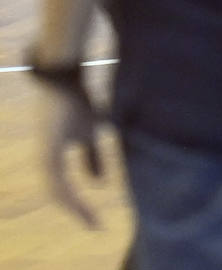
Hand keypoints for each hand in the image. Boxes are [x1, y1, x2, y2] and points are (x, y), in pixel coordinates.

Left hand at [37, 82, 104, 227]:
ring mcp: (44, 153)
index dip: (79, 205)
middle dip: (77, 210)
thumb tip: (98, 182)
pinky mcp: (48, 147)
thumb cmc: (75, 99)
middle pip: (58, 194)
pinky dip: (71, 192)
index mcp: (53, 155)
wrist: (63, 74)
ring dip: (74, 205)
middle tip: (95, 225)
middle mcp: (45, 158)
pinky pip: (58, 179)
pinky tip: (80, 200)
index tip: (96, 220)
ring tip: (91, 219)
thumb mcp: (89, 131)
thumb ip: (92, 155)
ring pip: (56, 190)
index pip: (63, 189)